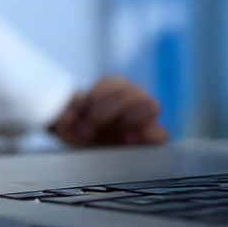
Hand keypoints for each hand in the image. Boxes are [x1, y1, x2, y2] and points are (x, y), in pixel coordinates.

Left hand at [50, 76, 168, 145]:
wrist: (91, 143)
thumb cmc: (80, 128)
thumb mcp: (68, 123)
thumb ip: (65, 120)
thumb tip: (68, 118)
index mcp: (112, 87)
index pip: (112, 84)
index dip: (97, 97)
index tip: (83, 113)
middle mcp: (133, 96)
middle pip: (131, 93)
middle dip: (109, 110)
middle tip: (93, 127)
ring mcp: (145, 115)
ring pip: (151, 105)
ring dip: (130, 120)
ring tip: (115, 135)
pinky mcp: (153, 134)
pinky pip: (161, 132)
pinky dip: (147, 136)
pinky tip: (129, 142)